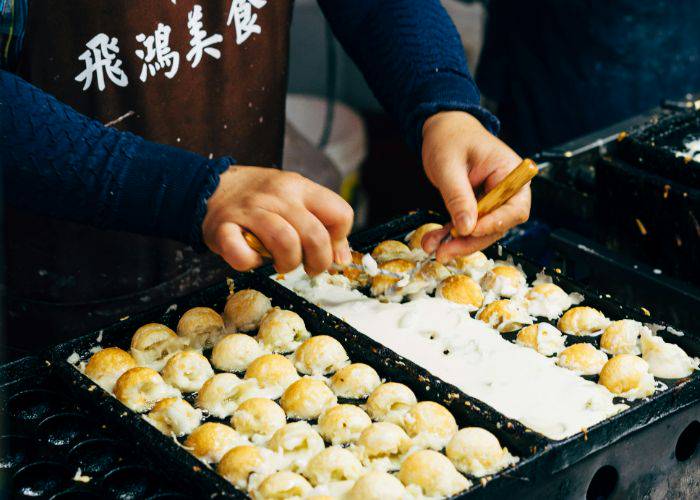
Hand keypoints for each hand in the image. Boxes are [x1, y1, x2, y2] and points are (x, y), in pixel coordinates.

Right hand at [202, 166, 353, 274]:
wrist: (210, 186)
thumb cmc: (261, 200)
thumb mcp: (296, 200)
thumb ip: (322, 225)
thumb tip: (342, 260)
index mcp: (300, 187)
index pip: (340, 213)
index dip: (339, 239)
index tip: (327, 249)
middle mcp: (278, 196)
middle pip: (315, 235)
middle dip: (318, 261)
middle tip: (309, 266)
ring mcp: (250, 210)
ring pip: (285, 242)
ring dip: (288, 263)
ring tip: (281, 263)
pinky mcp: (223, 228)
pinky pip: (242, 256)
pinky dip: (249, 264)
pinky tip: (251, 258)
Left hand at [419, 111, 529, 261]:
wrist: (442, 129)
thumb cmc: (450, 137)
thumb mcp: (449, 165)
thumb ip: (458, 196)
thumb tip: (466, 227)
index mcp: (510, 172)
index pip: (515, 207)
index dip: (495, 223)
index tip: (470, 231)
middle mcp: (506, 188)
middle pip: (498, 225)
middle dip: (471, 241)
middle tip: (445, 252)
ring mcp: (492, 198)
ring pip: (481, 230)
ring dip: (458, 242)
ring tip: (433, 248)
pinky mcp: (477, 205)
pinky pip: (467, 225)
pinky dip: (450, 234)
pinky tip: (433, 241)